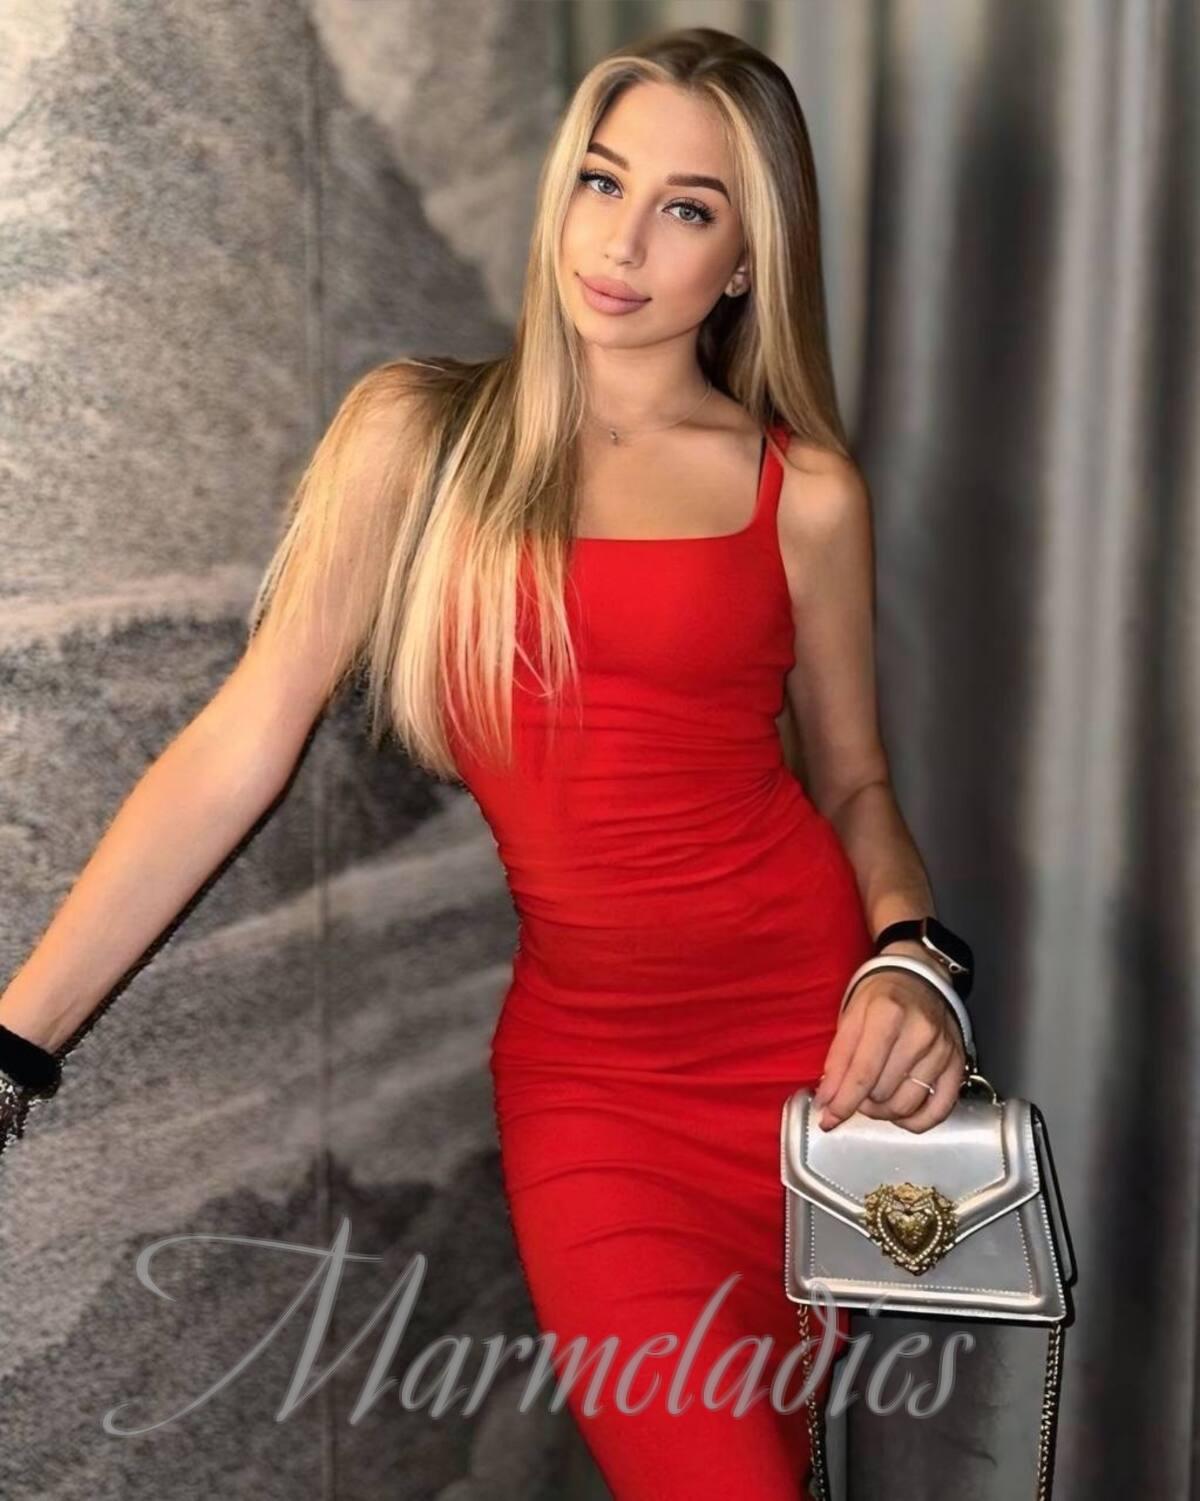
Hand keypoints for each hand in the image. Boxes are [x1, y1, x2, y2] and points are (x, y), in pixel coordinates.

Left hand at [813, 955, 967, 1133]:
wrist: (919, 978)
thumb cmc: (880, 997)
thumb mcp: (851, 1017)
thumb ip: (837, 1060)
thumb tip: (827, 1102)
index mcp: (888, 1014)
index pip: (863, 1073)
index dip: (842, 1102)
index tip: (827, 1118)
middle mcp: (920, 1033)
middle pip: (883, 1093)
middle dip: (861, 1102)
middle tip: (854, 1093)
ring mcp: (942, 1051)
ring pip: (907, 1105)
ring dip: (883, 1113)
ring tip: (874, 1100)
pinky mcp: (957, 1065)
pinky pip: (939, 1111)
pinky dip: (915, 1122)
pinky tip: (900, 1114)